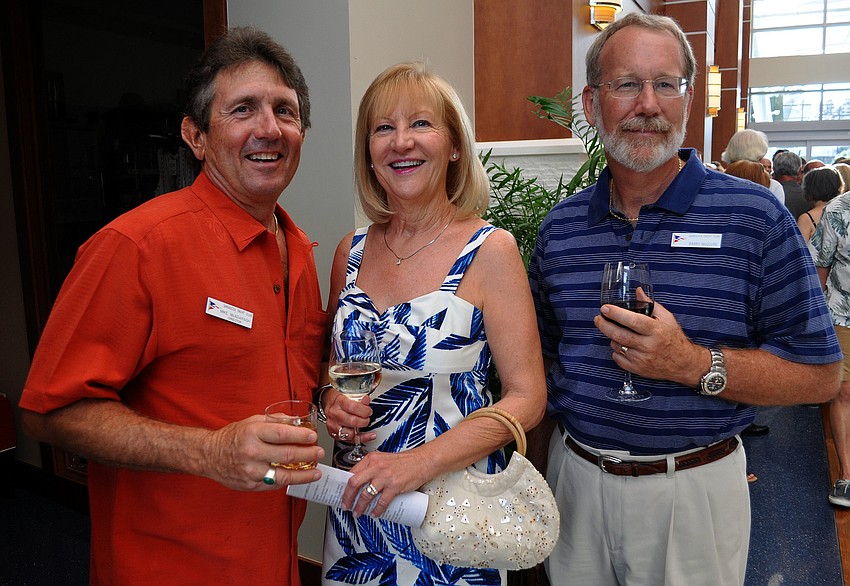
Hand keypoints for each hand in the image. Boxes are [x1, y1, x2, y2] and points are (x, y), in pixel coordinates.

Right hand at [202, 415, 323, 490]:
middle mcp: (252, 453)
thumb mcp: (253, 422)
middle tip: (319, 452)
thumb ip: (276, 421)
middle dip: (308, 454)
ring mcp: (251, 471)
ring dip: (304, 474)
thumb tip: (299, 422)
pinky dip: (289, 481)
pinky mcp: (251, 485)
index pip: (283, 434)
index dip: (301, 436)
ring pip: (284, 475)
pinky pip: (275, 484)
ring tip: (317, 472)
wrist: (209, 455)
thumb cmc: (233, 437)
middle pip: (287, 455)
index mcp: (253, 433)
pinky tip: (300, 477)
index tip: (313, 437)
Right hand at [323, 389, 377, 442]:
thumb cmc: (339, 400)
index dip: (364, 410)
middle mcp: (335, 414)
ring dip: (361, 431)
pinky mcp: (334, 434)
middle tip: (367, 418)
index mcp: (339, 402)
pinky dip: (361, 438)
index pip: (354, 407)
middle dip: (364, 421)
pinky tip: (368, 436)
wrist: (328, 404)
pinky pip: (349, 440)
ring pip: (350, 433)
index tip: (369, 411)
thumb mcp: (348, 394)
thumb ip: (359, 398)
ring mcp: (333, 426)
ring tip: (364, 425)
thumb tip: (366, 400)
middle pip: (353, 421)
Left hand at [340, 449, 432, 517]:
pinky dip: (376, 510)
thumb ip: (372, 468)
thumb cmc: (404, 462)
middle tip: (346, 505)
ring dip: (359, 507)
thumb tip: (360, 482)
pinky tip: (375, 514)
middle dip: (347, 497)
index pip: (352, 472)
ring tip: (358, 513)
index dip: (345, 485)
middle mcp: (376, 467)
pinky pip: (381, 502)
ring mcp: (385, 477)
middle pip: (354, 483)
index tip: (343, 493)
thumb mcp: (383, 459)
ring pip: (366, 495)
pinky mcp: (394, 487)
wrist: (422, 461)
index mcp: (372, 459)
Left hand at [594, 298, 704, 386]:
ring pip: (617, 346)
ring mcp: (642, 359)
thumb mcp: (667, 318)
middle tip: (598, 318)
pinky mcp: (638, 369)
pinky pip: (618, 358)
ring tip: (616, 331)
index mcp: (656, 330)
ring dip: (612, 337)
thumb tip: (637, 291)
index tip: (605, 308)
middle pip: (619, 334)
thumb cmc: (673, 338)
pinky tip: (622, 345)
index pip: (632, 320)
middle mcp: (648, 345)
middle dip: (604, 325)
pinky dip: (616, 351)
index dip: (616, 314)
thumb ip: (650, 304)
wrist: (684, 363)